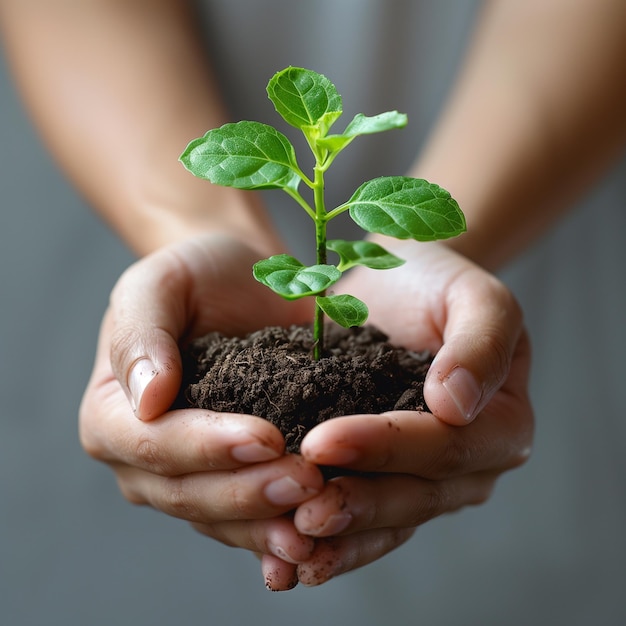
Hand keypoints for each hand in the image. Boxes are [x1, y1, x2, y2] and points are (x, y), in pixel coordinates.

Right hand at [79, 233, 324, 589]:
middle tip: (306, 480)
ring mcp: (190, 478)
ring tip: (317, 522)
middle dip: (248, 492)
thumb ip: (141, 334)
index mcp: (113, 414)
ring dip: (269, 525)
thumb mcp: (159, 284)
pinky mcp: (235, 484)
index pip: (152, 443)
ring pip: (223, 519)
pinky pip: (251, 522)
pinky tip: (314, 546)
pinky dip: (279, 535)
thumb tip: (145, 399)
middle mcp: (144, 459)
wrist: (244, 287)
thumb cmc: (197, 277)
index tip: (265, 438)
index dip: (206, 447)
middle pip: (188, 493)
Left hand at [288, 241, 532, 585]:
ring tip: (291, 542)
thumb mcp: (474, 296)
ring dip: (340, 537)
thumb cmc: (436, 283)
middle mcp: (469, 465)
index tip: (322, 441)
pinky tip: (287, 561)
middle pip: (416, 496)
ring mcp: (428, 481)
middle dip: (357, 502)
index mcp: (500, 423)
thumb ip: (481, 343)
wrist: (397, 286)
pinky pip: (364, 523)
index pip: (444, 445)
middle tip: (301, 509)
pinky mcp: (386, 482)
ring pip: (388, 521)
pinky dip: (331, 543)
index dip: (385, 447)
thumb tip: (456, 405)